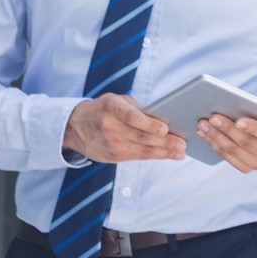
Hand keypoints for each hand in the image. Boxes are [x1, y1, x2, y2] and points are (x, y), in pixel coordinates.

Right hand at [64, 93, 185, 162]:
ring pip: (142, 150)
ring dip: (164, 152)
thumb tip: (162, 118)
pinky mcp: (111, 157)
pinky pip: (137, 157)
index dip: (149, 124)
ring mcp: (110, 144)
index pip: (131, 117)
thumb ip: (136, 108)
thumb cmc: (102, 109)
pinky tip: (168, 155)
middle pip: (141, 137)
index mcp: (111, 108)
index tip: (165, 128)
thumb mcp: (116, 100)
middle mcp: (109, 127)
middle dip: (165, 142)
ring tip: (180, 152)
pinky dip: (155, 156)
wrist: (73, 126)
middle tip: (183, 144)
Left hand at [197, 98, 256, 172]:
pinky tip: (205, 134)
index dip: (254, 128)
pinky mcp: (247, 168)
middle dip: (228, 130)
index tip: (239, 120)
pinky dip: (215, 145)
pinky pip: (228, 158)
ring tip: (203, 124)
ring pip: (234, 151)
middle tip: (212, 118)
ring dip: (216, 137)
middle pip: (247, 144)